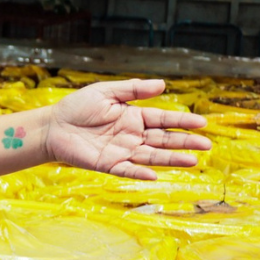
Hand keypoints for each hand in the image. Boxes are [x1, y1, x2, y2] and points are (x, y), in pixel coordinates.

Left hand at [44, 79, 210, 179]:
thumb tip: (163, 84)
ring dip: (171, 160)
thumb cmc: (77, 107)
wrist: (53, 126)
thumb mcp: (106, 92)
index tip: (202, 124)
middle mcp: (132, 135)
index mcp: (134, 117)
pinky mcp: (108, 165)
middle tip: (206, 145)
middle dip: (185, 142)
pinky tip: (155, 176)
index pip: (163, 120)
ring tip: (193, 162)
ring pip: (152, 156)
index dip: (182, 122)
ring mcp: (122, 151)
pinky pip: (127, 171)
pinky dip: (139, 174)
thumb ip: (133, 90)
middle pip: (164, 140)